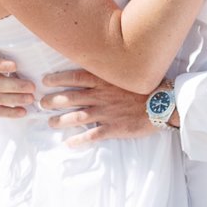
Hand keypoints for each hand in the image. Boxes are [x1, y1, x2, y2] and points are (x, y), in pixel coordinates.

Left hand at [39, 67, 162, 144]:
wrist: (165, 102)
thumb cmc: (147, 85)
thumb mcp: (127, 72)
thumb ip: (111, 70)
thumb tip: (98, 63)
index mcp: (104, 80)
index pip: (75, 77)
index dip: (58, 79)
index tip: (45, 80)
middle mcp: (101, 96)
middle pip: (71, 97)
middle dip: (53, 100)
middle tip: (41, 103)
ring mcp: (107, 112)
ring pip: (77, 117)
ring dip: (61, 120)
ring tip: (49, 123)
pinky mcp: (114, 128)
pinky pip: (93, 135)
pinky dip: (80, 140)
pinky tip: (68, 143)